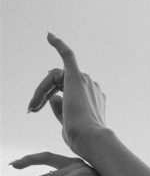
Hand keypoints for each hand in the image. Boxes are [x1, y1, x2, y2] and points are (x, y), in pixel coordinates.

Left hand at [28, 33, 105, 158]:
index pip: (66, 90)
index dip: (47, 98)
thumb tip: (53, 97)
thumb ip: (61, 110)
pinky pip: (68, 56)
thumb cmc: (81, 138)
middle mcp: (92, 86)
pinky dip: (59, 45)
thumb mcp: (67, 124)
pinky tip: (49, 36)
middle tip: (30, 110)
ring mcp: (86, 81)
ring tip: (32, 106)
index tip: (33, 110)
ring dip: (40, 89)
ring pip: (55, 77)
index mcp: (93, 97)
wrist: (89, 139)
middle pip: (59, 82)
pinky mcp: (77, 77)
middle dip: (41, 93)